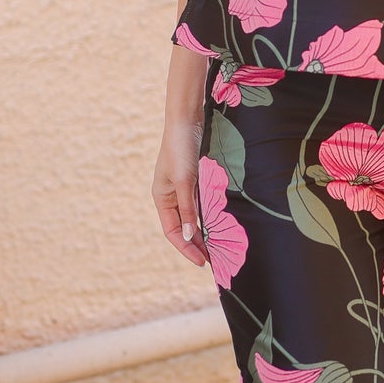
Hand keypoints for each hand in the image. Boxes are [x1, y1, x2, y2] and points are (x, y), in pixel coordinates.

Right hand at [152, 117, 209, 267]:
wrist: (187, 120)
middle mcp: (171, 197)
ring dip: (205, 233)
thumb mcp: (185, 181)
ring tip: (220, 249)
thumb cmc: (181, 149)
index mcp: (162, 198)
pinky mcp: (195, 181)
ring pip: (194, 219)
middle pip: (184, 228)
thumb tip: (189, 237)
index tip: (203, 263)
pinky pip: (202, 206)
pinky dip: (210, 218)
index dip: (186, 249)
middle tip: (216, 261)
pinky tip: (221, 227)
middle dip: (198, 245)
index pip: (173, 232)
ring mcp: (183, 189)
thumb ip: (188, 209)